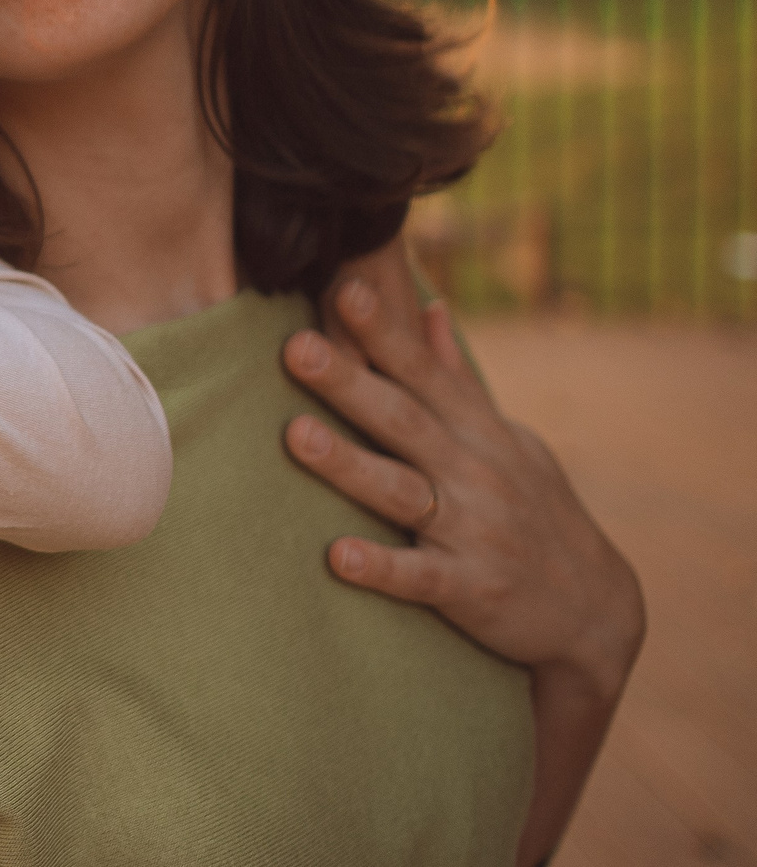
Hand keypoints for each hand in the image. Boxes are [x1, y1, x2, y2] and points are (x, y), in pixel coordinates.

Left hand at [283, 255, 643, 866]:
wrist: (596, 612)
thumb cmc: (525, 505)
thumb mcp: (495, 430)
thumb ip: (445, 364)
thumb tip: (420, 291)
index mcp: (473, 434)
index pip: (423, 370)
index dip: (383, 327)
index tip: (339, 278)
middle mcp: (473, 474)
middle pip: (403, 420)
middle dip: (351, 381)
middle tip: (294, 345)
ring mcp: (474, 534)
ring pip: (402, 492)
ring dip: (350, 464)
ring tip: (295, 437)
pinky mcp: (472, 595)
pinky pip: (420, 581)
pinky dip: (382, 568)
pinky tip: (337, 560)